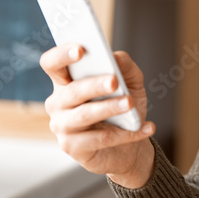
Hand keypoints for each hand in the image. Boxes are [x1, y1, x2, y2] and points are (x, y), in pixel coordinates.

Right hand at [40, 45, 155, 187]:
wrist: (129, 146)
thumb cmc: (123, 109)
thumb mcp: (131, 83)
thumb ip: (125, 66)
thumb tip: (116, 57)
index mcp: (66, 81)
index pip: (52, 63)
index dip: (62, 55)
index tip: (80, 50)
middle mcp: (58, 103)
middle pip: (72, 91)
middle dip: (94, 85)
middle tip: (114, 81)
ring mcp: (62, 126)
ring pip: (85, 115)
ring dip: (109, 108)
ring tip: (130, 103)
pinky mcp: (72, 147)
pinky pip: (100, 139)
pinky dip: (126, 133)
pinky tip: (146, 127)